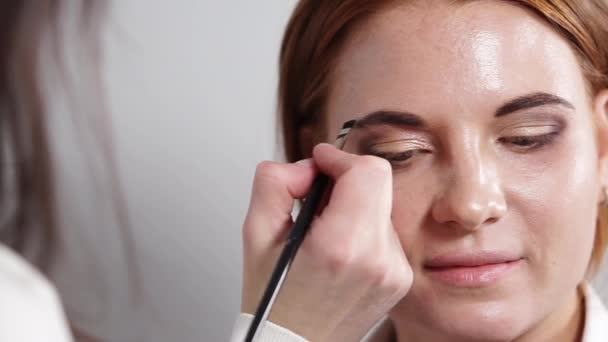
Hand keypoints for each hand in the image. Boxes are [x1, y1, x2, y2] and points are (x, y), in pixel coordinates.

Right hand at [241, 143, 412, 340]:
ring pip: (381, 204)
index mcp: (342, 246)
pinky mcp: (401, 277)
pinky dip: (362, 227)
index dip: (339, 158)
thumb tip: (308, 167)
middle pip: (379, 182)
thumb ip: (276, 181)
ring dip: (353, 205)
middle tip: (315, 202)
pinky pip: (385, 230)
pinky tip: (339, 249)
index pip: (368, 171)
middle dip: (344, 179)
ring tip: (324, 232)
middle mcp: (378, 259)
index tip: (320, 163)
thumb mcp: (256, 233)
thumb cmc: (275, 299)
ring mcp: (396, 271)